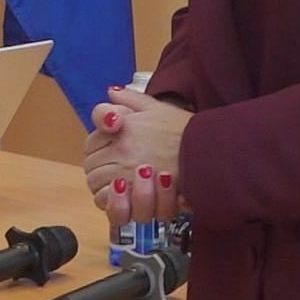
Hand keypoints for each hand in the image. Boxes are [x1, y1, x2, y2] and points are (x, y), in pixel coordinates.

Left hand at [84, 88, 191, 213]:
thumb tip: (111, 93)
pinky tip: (125, 199)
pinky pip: (112, 206)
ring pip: (97, 188)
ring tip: (121, 186)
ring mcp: (129, 175)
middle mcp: (121, 151)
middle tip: (114, 173)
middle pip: (90, 167)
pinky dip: (115, 204)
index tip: (108, 155)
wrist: (208, 153)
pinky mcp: (139, 197)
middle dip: (99, 171)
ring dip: (105, 188)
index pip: (90, 145)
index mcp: (121, 130)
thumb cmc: (185, 130)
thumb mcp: (157, 107)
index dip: (97, 151)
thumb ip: (130, 99)